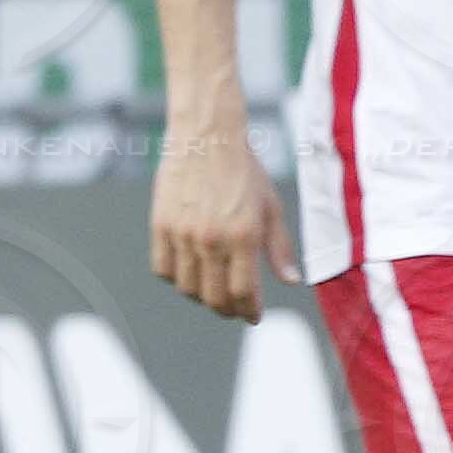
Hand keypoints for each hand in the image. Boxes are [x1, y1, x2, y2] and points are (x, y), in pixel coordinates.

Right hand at [150, 121, 296, 321]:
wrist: (207, 137)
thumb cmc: (244, 171)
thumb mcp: (271, 206)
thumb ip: (280, 247)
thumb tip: (292, 281)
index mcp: (243, 235)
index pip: (244, 292)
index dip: (249, 311)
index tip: (253, 316)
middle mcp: (211, 238)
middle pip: (215, 297)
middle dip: (228, 310)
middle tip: (235, 310)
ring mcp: (183, 233)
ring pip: (188, 287)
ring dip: (203, 297)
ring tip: (214, 292)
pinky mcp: (161, 225)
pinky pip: (163, 269)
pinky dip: (176, 279)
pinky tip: (190, 274)